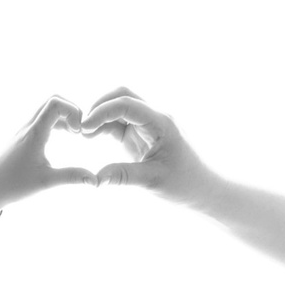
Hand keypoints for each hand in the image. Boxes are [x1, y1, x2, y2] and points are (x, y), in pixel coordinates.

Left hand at [0, 95, 95, 212]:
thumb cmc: (13, 185)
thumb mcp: (45, 182)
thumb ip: (71, 177)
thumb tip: (96, 180)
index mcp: (34, 133)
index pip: (55, 103)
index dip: (73, 111)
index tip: (79, 132)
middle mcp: (28, 127)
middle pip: (52, 101)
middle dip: (71, 110)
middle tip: (80, 130)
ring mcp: (24, 130)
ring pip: (46, 109)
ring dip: (64, 116)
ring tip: (75, 134)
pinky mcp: (22, 137)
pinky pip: (42, 119)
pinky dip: (56, 122)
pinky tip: (64, 137)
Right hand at [79, 87, 208, 205]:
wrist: (203, 188)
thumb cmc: (185, 184)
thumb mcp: (153, 181)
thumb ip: (123, 176)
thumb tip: (95, 178)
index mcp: (161, 122)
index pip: (127, 104)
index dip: (101, 112)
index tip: (83, 128)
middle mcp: (155, 116)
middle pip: (122, 95)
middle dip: (99, 106)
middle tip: (81, 128)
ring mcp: (148, 124)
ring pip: (119, 107)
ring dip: (100, 116)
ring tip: (83, 135)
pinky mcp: (141, 133)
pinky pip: (119, 121)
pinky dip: (103, 125)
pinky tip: (91, 138)